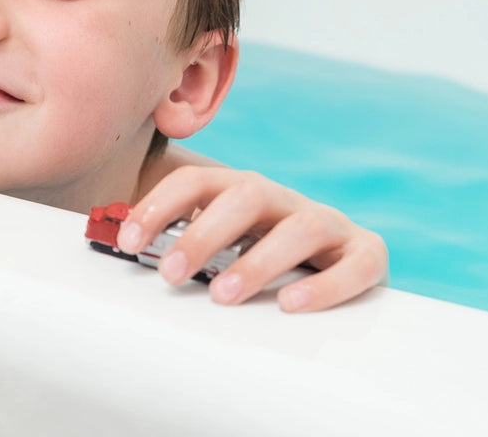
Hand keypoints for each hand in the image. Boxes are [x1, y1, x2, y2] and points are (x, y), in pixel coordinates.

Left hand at [116, 166, 387, 311]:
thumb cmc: (262, 259)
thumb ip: (181, 242)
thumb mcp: (221, 244)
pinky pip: (356, 263)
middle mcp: (284, 200)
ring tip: (223, 294)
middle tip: (172, 273)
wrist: (340, 264)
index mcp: (242, 191)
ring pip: (298, 229)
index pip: (197, 181)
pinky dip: (326, 285)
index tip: (129, 240)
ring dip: (257, 261)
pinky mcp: (366, 253)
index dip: (160, 205)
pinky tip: (290, 306)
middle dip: (204, 233)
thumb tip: (121, 248)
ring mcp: (328, 223)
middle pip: (245, 196)